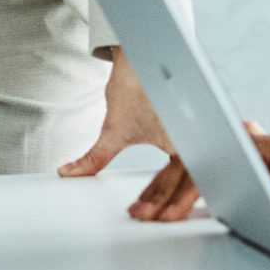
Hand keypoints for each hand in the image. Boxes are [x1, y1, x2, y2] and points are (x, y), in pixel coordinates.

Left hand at [56, 52, 182, 210]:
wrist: (143, 53)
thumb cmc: (136, 85)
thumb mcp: (113, 129)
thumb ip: (94, 157)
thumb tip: (69, 173)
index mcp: (184, 134)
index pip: (176, 177)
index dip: (159, 199)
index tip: (142, 214)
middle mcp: (197, 135)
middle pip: (189, 181)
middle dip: (168, 203)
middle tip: (144, 217)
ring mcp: (200, 133)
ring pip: (194, 176)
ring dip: (176, 197)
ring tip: (155, 214)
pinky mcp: (196, 133)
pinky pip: (193, 166)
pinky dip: (181, 183)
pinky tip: (171, 199)